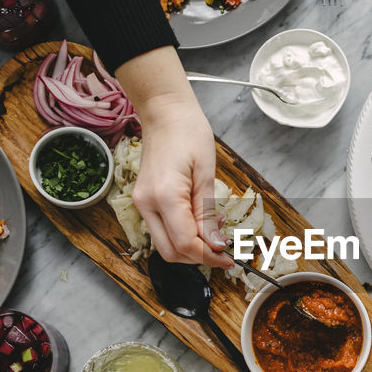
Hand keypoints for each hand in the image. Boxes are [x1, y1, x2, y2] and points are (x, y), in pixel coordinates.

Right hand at [115, 47, 229, 267]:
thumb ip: (207, 212)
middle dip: (198, 258)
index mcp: (164, 195)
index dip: (208, 256)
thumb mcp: (206, 173)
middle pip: (170, 252)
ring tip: (215, 235)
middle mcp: (146, 204)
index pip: (185, 243)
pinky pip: (162, 231)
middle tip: (224, 253)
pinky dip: (181, 236)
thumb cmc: (188, 132)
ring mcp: (141, 204)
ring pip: (165, 245)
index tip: (229, 259)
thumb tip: (215, 244)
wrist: (165, 113)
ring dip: (190, 249)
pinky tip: (199, 225)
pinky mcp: (143, 201)